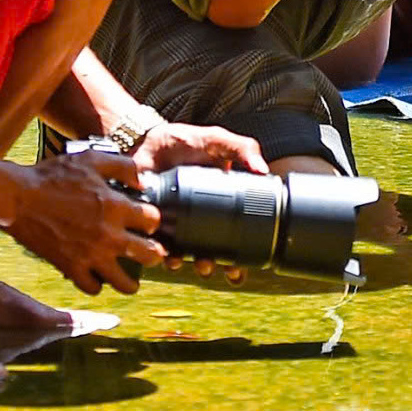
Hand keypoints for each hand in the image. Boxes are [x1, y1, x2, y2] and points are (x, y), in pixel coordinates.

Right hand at [5, 148, 161, 295]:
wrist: (18, 198)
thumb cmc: (54, 176)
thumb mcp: (92, 159)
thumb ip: (123, 166)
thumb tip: (143, 182)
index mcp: (115, 206)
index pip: (153, 221)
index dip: (154, 220)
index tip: (148, 220)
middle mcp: (107, 235)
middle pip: (148, 255)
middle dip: (155, 255)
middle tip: (152, 253)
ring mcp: (89, 255)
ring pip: (123, 282)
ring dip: (130, 281)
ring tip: (131, 279)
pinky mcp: (70, 268)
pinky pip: (92, 288)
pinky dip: (97, 284)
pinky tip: (97, 276)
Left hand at [134, 125, 261, 281]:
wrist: (148, 141)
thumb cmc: (185, 141)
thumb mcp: (217, 141)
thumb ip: (241, 149)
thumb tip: (263, 169)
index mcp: (219, 201)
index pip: (234, 235)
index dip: (237, 256)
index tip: (238, 269)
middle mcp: (198, 217)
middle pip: (211, 251)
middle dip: (214, 265)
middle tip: (211, 266)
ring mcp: (175, 223)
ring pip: (186, 254)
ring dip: (191, 264)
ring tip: (195, 263)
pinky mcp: (153, 224)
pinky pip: (158, 246)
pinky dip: (164, 255)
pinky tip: (169, 255)